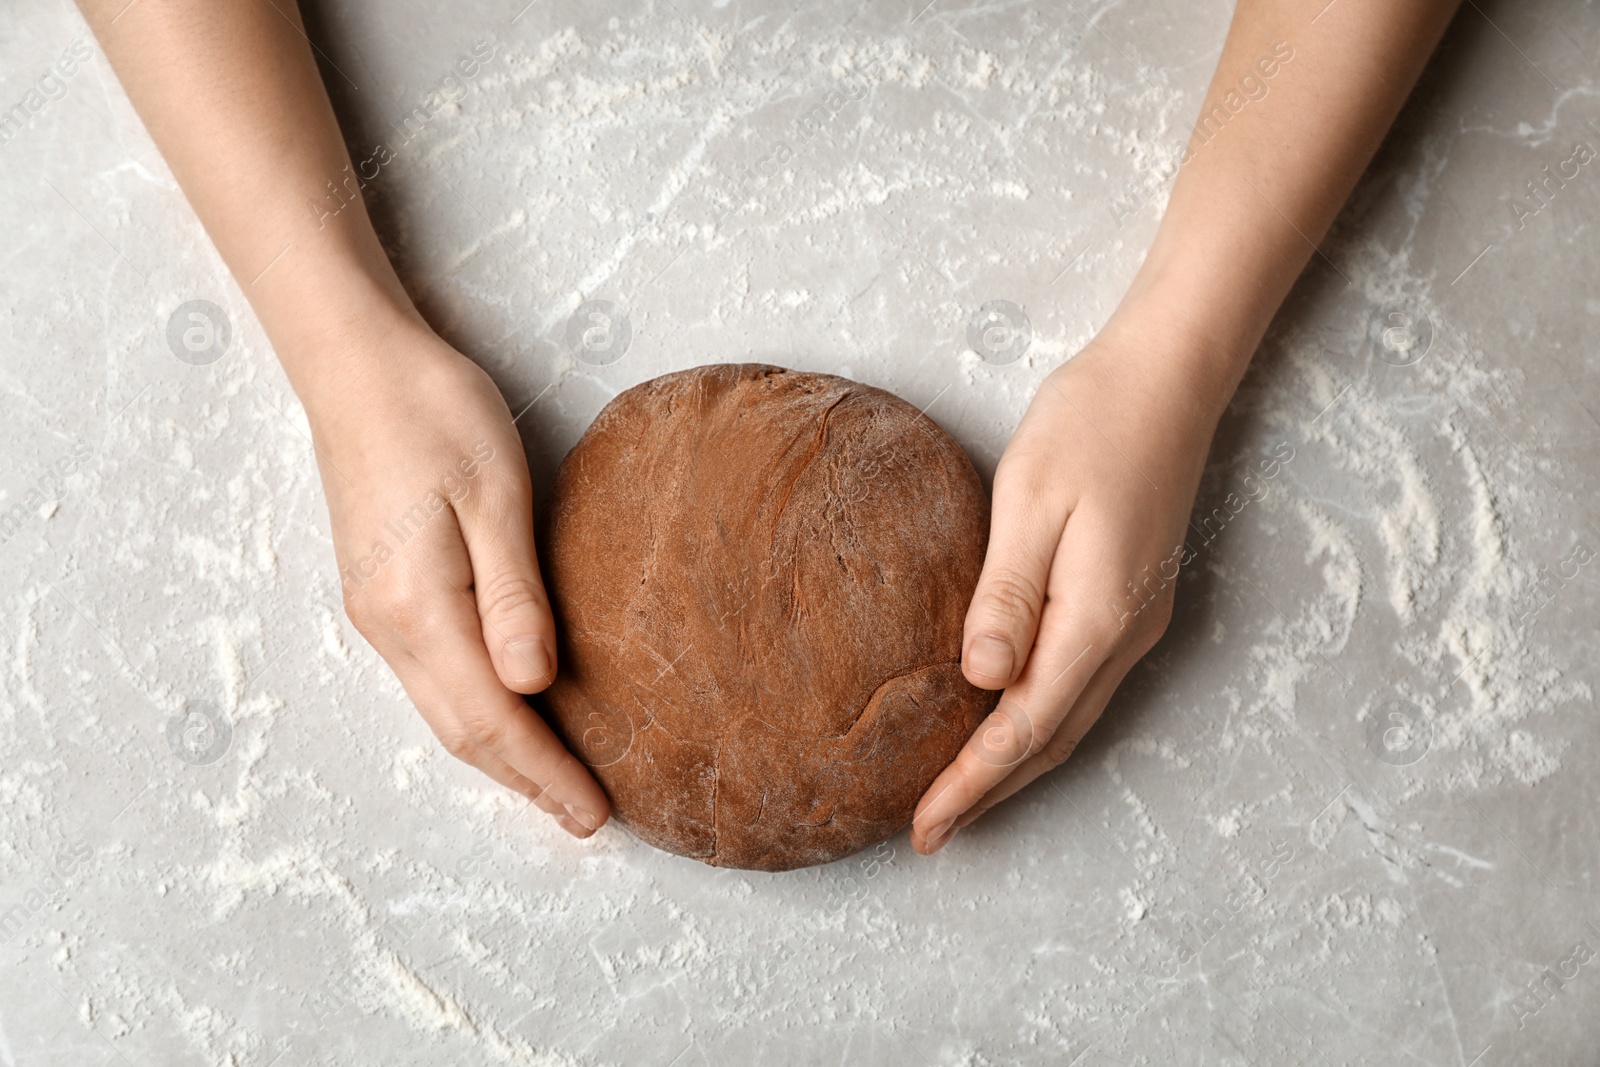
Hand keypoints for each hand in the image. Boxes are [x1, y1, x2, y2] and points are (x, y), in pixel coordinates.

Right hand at [306, 316, 608, 837]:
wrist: (357, 363)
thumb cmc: (434, 413)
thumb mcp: (491, 495)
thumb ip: (513, 596)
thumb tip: (534, 685)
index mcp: (417, 606)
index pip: (491, 718)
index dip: (543, 771)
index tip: (594, 812)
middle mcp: (387, 625)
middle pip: (462, 731)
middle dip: (525, 780)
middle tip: (588, 817)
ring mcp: (376, 612)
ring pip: (444, 710)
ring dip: (501, 754)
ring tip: (558, 784)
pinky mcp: (381, 593)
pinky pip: (434, 679)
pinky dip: (477, 715)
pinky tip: (513, 717)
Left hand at [911, 315, 1227, 853]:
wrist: (1168, 377)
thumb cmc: (1092, 424)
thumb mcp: (1033, 502)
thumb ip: (1007, 595)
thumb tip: (983, 679)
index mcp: (1096, 617)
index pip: (1023, 728)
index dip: (972, 783)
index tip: (925, 826)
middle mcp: (1125, 634)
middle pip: (1050, 740)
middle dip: (991, 791)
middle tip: (932, 831)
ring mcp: (1137, 620)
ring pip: (1069, 718)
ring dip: (1015, 763)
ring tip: (961, 793)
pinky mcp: (1132, 598)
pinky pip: (1079, 684)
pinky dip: (1038, 721)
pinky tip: (1004, 718)